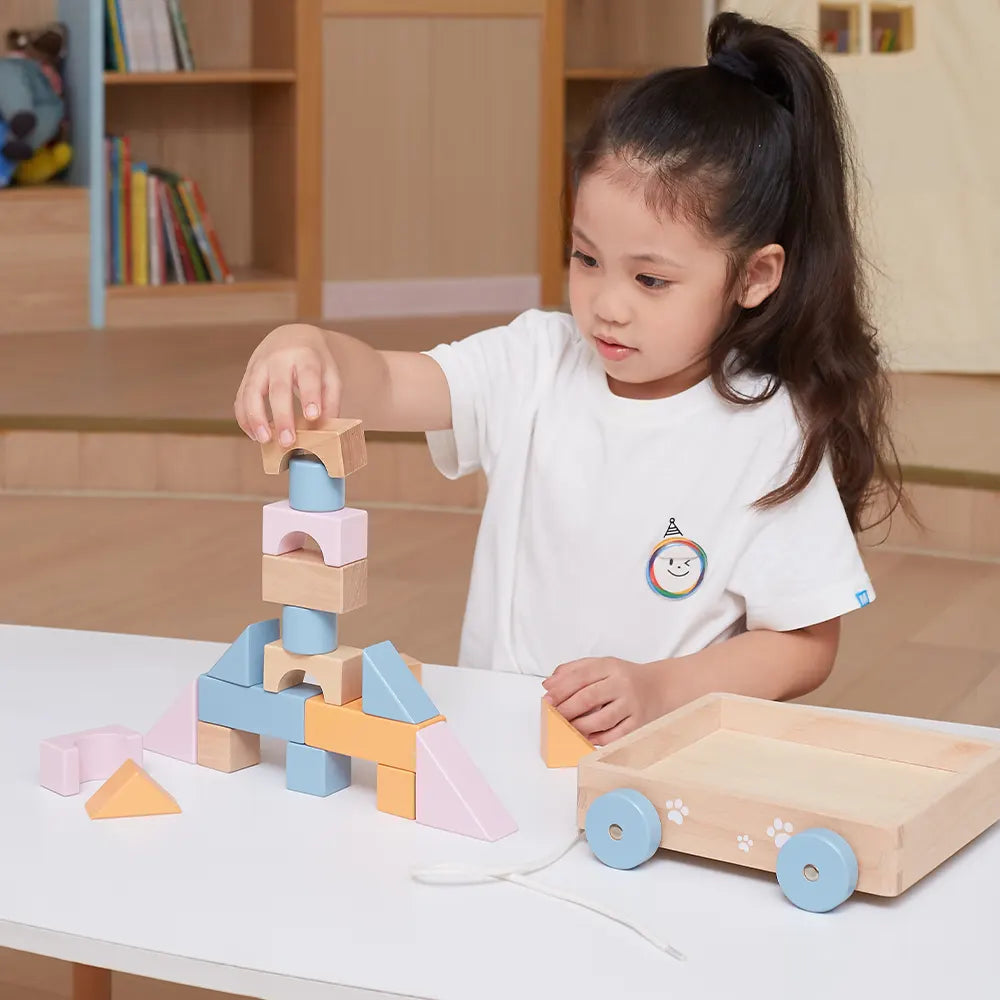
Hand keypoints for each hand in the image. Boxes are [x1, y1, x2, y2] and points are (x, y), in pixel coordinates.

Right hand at [234, 323, 340, 446]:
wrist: (292, 337)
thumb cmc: (315, 363)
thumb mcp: (330, 375)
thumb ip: (330, 401)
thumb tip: (323, 429)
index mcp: (305, 356)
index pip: (308, 375)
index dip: (310, 396)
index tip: (313, 416)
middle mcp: (279, 359)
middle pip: (278, 388)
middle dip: (282, 416)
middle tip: (287, 441)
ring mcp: (259, 366)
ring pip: (252, 392)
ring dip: (256, 418)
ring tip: (264, 440)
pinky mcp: (247, 375)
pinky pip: (241, 398)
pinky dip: (245, 418)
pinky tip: (255, 435)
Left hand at [541, 657, 665, 744]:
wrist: (659, 687)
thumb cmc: (623, 677)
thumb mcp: (601, 665)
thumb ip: (573, 670)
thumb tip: (548, 684)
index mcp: (610, 666)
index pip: (581, 675)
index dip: (561, 688)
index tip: (547, 698)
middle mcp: (622, 684)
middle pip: (589, 697)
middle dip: (567, 709)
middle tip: (554, 716)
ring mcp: (632, 704)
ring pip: (602, 719)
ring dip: (580, 726)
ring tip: (568, 728)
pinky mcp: (638, 723)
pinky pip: (616, 736)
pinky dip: (598, 740)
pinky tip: (587, 739)